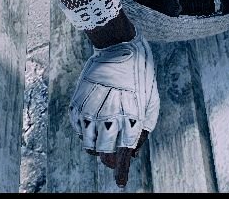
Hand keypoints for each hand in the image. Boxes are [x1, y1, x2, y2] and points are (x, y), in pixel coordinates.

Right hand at [69, 38, 158, 187]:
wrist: (118, 46)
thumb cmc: (140, 74)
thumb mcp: (151, 99)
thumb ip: (144, 126)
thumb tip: (133, 150)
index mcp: (130, 114)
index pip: (123, 150)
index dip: (120, 169)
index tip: (119, 182)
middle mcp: (108, 113)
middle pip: (104, 150)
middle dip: (109, 158)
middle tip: (112, 157)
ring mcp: (90, 107)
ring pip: (88, 142)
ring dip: (96, 146)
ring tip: (104, 138)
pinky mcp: (77, 102)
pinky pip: (77, 127)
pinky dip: (85, 131)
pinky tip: (94, 124)